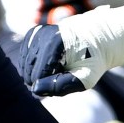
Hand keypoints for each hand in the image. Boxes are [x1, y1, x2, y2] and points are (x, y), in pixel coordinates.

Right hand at [8, 1, 123, 96]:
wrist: (98, 37)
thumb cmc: (93, 60)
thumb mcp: (86, 78)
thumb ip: (62, 86)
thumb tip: (36, 90)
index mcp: (54, 42)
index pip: (38, 77)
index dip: (51, 85)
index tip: (68, 78)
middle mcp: (41, 34)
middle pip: (30, 72)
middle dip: (44, 80)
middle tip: (64, 74)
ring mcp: (35, 33)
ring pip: (25, 67)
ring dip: (39, 73)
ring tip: (59, 67)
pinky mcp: (32, 34)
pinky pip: (25, 59)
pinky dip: (35, 65)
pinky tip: (51, 63)